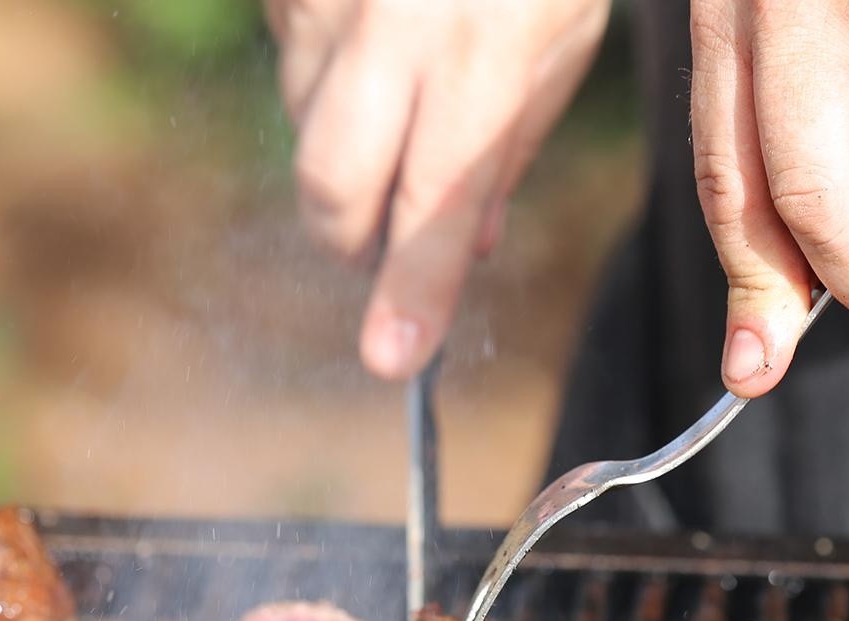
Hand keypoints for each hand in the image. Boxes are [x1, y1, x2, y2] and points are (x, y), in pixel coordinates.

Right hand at [269, 0, 610, 378]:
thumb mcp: (560, 44)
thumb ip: (510, 150)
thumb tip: (474, 248)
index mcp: (479, 62)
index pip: (433, 213)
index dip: (409, 295)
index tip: (391, 360)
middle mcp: (392, 33)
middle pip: (334, 188)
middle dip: (354, 239)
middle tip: (384, 244)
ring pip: (305, 122)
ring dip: (347, 139)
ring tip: (406, 91)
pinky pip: (287, 53)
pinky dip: (324, 69)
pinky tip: (376, 31)